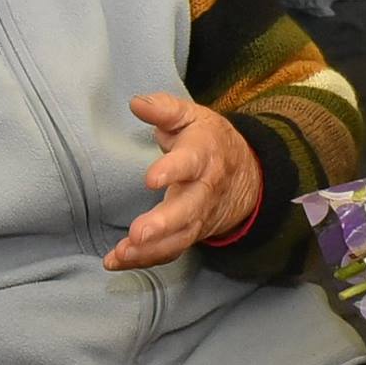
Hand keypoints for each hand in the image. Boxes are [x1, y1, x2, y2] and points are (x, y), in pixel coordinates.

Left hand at [106, 93, 262, 270]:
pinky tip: (117, 261)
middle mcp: (204, 190)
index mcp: (203, 156)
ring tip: (122, 253)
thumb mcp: (193, 117)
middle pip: (188, 210)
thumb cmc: (209, 141)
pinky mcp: (191, 233)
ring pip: (180, 237)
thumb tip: (136, 103)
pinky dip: (146, 260)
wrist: (248, 174)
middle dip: (164, 223)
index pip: (190, 163)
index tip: (151, 179)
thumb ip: (165, 110)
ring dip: (151, 249)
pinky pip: (171, 251)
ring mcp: (199, 216)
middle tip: (139, 233)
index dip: (173, 170)